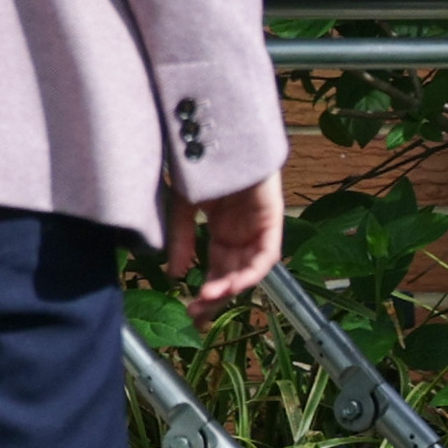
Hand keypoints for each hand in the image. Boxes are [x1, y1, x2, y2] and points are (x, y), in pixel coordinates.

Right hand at [163, 171, 285, 310]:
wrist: (218, 132)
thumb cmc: (201, 163)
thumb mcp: (183, 205)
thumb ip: (181, 239)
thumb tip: (176, 275)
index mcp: (222, 231)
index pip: (217, 270)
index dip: (206, 293)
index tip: (190, 312)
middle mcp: (242, 234)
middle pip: (233, 275)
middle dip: (217, 298)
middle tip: (196, 314)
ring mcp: (258, 227)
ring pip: (249, 270)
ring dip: (230, 288)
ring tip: (208, 299)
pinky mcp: (271, 219)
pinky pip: (266, 255)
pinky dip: (250, 272)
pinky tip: (230, 283)